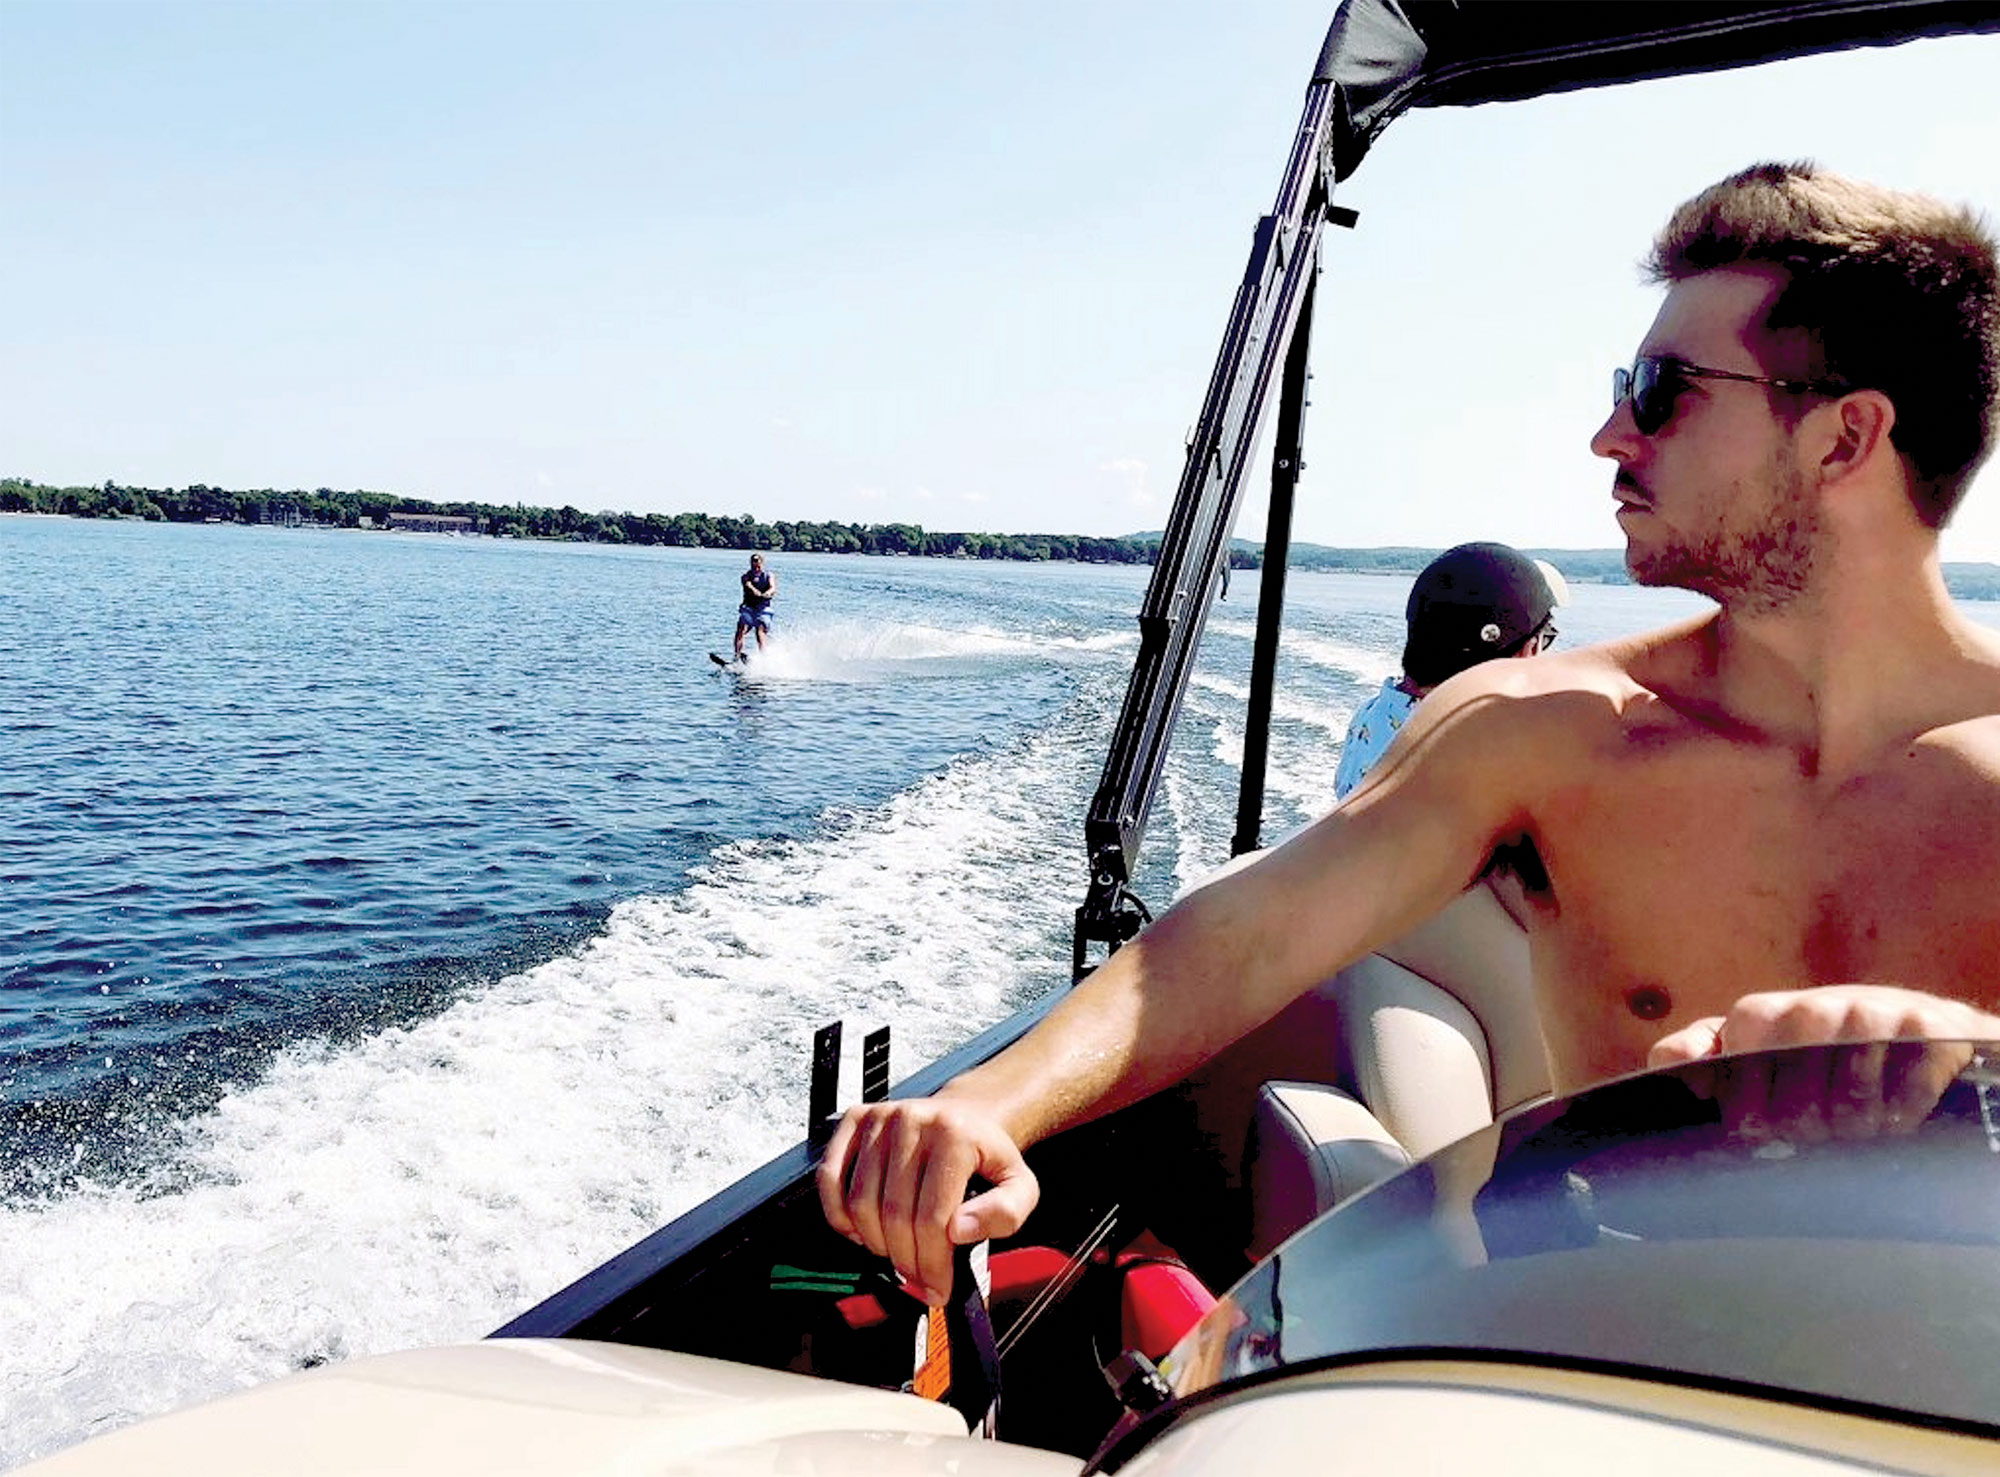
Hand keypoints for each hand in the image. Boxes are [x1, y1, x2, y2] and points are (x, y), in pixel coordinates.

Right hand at [816, 1095, 1039, 1305]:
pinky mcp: (855, 1120)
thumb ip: (1005, 1212)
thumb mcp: (1019, 1185)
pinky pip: (830, 1178)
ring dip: (875, 1243)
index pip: (933, 1217)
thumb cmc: (986, 1157)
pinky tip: (860, 1232)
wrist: (967, 1115)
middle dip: (905, 1261)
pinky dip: (838, 1215)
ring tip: (896, 1253)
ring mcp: (880, 1118)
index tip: (937, 1290)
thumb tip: (960, 1230)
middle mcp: (913, 1119)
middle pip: (894, 1214)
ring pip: (860, 1202)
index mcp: (955, 1135)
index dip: (932, 1264)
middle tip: (917, 1280)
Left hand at [1649, 985, 1999, 1142]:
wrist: (1918, 1028)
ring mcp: (1867, 1014)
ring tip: (1859, 1119)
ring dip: (1857, 1125)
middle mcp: (1806, 1011)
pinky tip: (1898, 1106)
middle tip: (1822, 1128)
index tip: (1764, 1129)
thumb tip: (1669, 1064)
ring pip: (1848, 1104)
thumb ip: (1703, 1056)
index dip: (1750, 1123)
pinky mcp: (1925, 1028)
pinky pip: (1903, 1097)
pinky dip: (1901, 1115)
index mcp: (1754, 1019)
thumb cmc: (1821, 1051)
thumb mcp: (1758, 1049)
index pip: (1730, 1088)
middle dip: (1808, 1130)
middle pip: (1792, 1107)